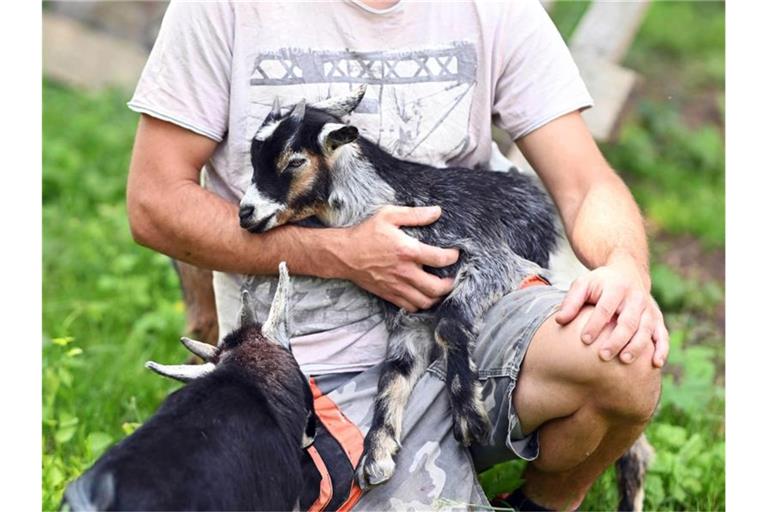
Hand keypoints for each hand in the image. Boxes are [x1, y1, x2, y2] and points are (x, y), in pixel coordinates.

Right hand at [335, 205, 458, 311]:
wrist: (344, 254)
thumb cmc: (365, 233)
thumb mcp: (388, 215)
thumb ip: (414, 214)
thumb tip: (436, 212)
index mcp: (407, 251)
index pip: (440, 259)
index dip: (452, 257)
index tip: (454, 254)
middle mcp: (404, 272)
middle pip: (436, 288)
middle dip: (450, 284)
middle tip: (452, 277)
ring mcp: (396, 286)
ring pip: (425, 301)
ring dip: (437, 297)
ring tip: (440, 288)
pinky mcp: (389, 294)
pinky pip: (410, 307)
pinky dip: (420, 305)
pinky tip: (423, 296)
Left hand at [555, 256, 668, 367]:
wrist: (627, 272)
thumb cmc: (600, 283)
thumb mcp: (583, 284)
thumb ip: (571, 301)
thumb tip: (560, 321)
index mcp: (616, 287)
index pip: (606, 308)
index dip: (596, 324)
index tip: (584, 340)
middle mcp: (636, 297)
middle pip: (628, 321)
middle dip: (616, 340)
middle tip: (603, 356)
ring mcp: (649, 308)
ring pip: (646, 329)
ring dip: (637, 346)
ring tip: (624, 360)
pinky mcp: (657, 317)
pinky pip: (662, 334)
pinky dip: (661, 348)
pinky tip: (656, 363)